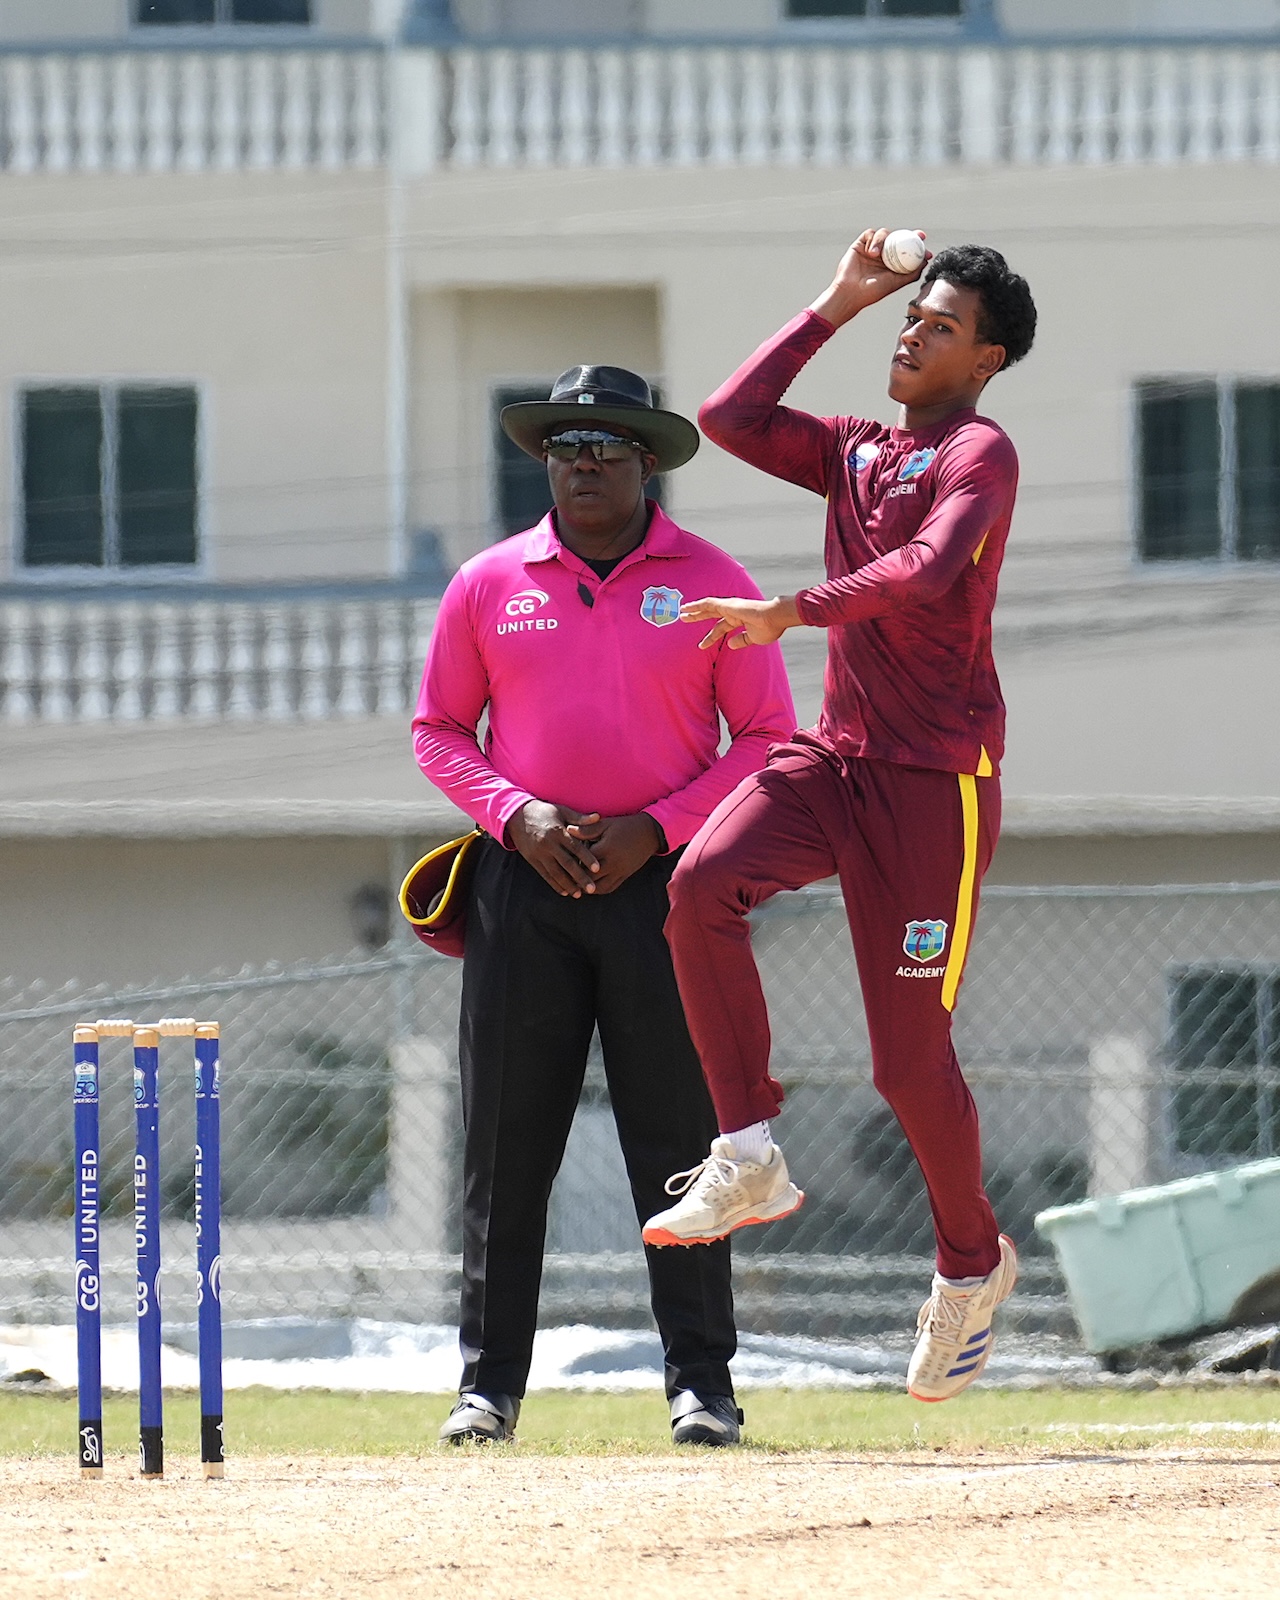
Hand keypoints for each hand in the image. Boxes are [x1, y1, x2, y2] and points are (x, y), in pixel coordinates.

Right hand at [507, 800, 601, 896]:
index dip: (587, 858)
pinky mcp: (532, 860)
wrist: (517, 816)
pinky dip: (554, 884)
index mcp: (558, 831)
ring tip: (579, 894)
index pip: (575, 847)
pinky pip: (545, 875)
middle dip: (580, 877)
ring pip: (556, 872)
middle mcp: (549, 844)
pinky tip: (564, 892)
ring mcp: (539, 853)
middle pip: (567, 863)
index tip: (597, 869)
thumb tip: (598, 817)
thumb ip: (579, 819)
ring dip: (568, 885)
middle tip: (592, 888)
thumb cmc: (544, 812)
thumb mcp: (562, 811)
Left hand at [565, 812, 661, 893]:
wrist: (649, 833)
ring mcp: (620, 872)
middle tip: (566, 877)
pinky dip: (599, 889)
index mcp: (607, 849)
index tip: (563, 862)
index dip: (573, 863)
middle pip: (591, 878)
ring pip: (600, 887)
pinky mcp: (625, 876)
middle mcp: (613, 863)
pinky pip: (610, 888)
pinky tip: (591, 886)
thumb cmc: (625, 826)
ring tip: (576, 885)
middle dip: (578, 879)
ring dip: (588, 887)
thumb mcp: (606, 824)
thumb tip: (568, 830)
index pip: (585, 861)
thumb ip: (587, 829)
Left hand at [679, 594, 799, 650]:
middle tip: (684, 619)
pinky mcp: (728, 604)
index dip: (710, 637)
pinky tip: (688, 607)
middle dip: (698, 617)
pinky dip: (697, 605)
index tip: (701, 646)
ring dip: (694, 609)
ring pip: (707, 607)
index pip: (721, 628)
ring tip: (682, 611)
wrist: (775, 618)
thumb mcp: (753, 638)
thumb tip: (730, 645)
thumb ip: (741, 640)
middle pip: (711, 614)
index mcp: (739, 619)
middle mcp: (732, 611)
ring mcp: (730, 607)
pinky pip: (708, 603)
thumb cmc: (769, 628)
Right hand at [810, 228, 929, 329]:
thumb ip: (911, 273)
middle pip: (897, 238)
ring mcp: (872, 249)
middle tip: (918, 235)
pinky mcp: (860, 244)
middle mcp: (883, 255)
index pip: (906, 250)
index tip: (923, 240)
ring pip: (885, 234)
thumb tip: (925, 261)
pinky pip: (870, 234)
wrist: (850, 292)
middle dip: (909, 234)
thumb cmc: (872, 292)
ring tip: (876, 255)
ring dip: (884, 240)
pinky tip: (871, 252)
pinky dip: (873, 240)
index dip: (915, 243)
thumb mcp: (896, 282)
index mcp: (892, 264)